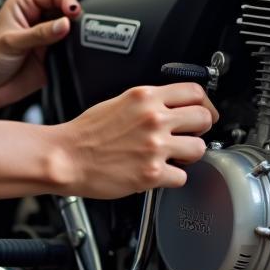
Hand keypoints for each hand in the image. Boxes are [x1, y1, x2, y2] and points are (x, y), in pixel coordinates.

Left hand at [0, 0, 78, 110]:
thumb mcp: (12, 42)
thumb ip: (40, 33)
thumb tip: (65, 24)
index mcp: (24, 4)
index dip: (67, 1)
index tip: (74, 12)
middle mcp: (37, 18)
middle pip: (66, 10)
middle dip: (73, 18)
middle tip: (76, 29)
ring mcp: (46, 37)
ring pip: (71, 31)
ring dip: (75, 36)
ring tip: (73, 43)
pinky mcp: (52, 56)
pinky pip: (70, 51)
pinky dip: (74, 53)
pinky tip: (71, 55)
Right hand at [51, 83, 218, 198]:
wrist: (65, 157)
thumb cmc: (86, 133)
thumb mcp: (119, 102)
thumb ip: (149, 103)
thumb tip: (172, 107)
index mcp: (145, 97)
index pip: (195, 91)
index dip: (204, 103)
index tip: (203, 111)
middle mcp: (153, 119)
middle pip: (204, 118)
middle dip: (200, 128)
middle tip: (190, 135)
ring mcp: (154, 146)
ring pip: (199, 148)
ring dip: (190, 154)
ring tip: (175, 156)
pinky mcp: (151, 173)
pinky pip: (182, 177)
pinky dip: (173, 178)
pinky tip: (160, 173)